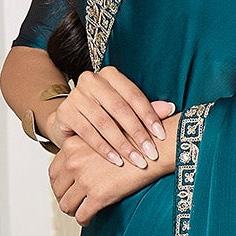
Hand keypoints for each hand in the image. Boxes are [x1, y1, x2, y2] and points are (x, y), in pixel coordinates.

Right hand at [49, 68, 173, 169]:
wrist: (69, 121)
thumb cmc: (102, 115)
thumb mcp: (124, 112)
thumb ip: (145, 110)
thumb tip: (170, 108)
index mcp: (110, 75)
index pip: (133, 95)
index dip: (149, 116)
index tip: (161, 136)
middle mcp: (91, 80)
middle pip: (120, 108)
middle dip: (137, 133)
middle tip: (150, 152)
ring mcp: (76, 95)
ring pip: (104, 122)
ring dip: (122, 144)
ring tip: (136, 160)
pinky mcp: (65, 112)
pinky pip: (88, 132)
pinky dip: (104, 148)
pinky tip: (116, 160)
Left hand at [50, 109, 178, 225]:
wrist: (153, 150)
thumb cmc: (135, 143)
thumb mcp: (102, 137)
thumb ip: (86, 149)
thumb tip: (81, 165)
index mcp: (72, 146)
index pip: (53, 170)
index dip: (58, 184)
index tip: (66, 190)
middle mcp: (73, 162)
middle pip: (57, 188)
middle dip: (64, 198)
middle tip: (73, 204)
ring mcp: (84, 180)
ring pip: (66, 204)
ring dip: (72, 211)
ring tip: (81, 213)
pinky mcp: (98, 196)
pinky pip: (82, 215)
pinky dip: (84, 220)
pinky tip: (90, 219)